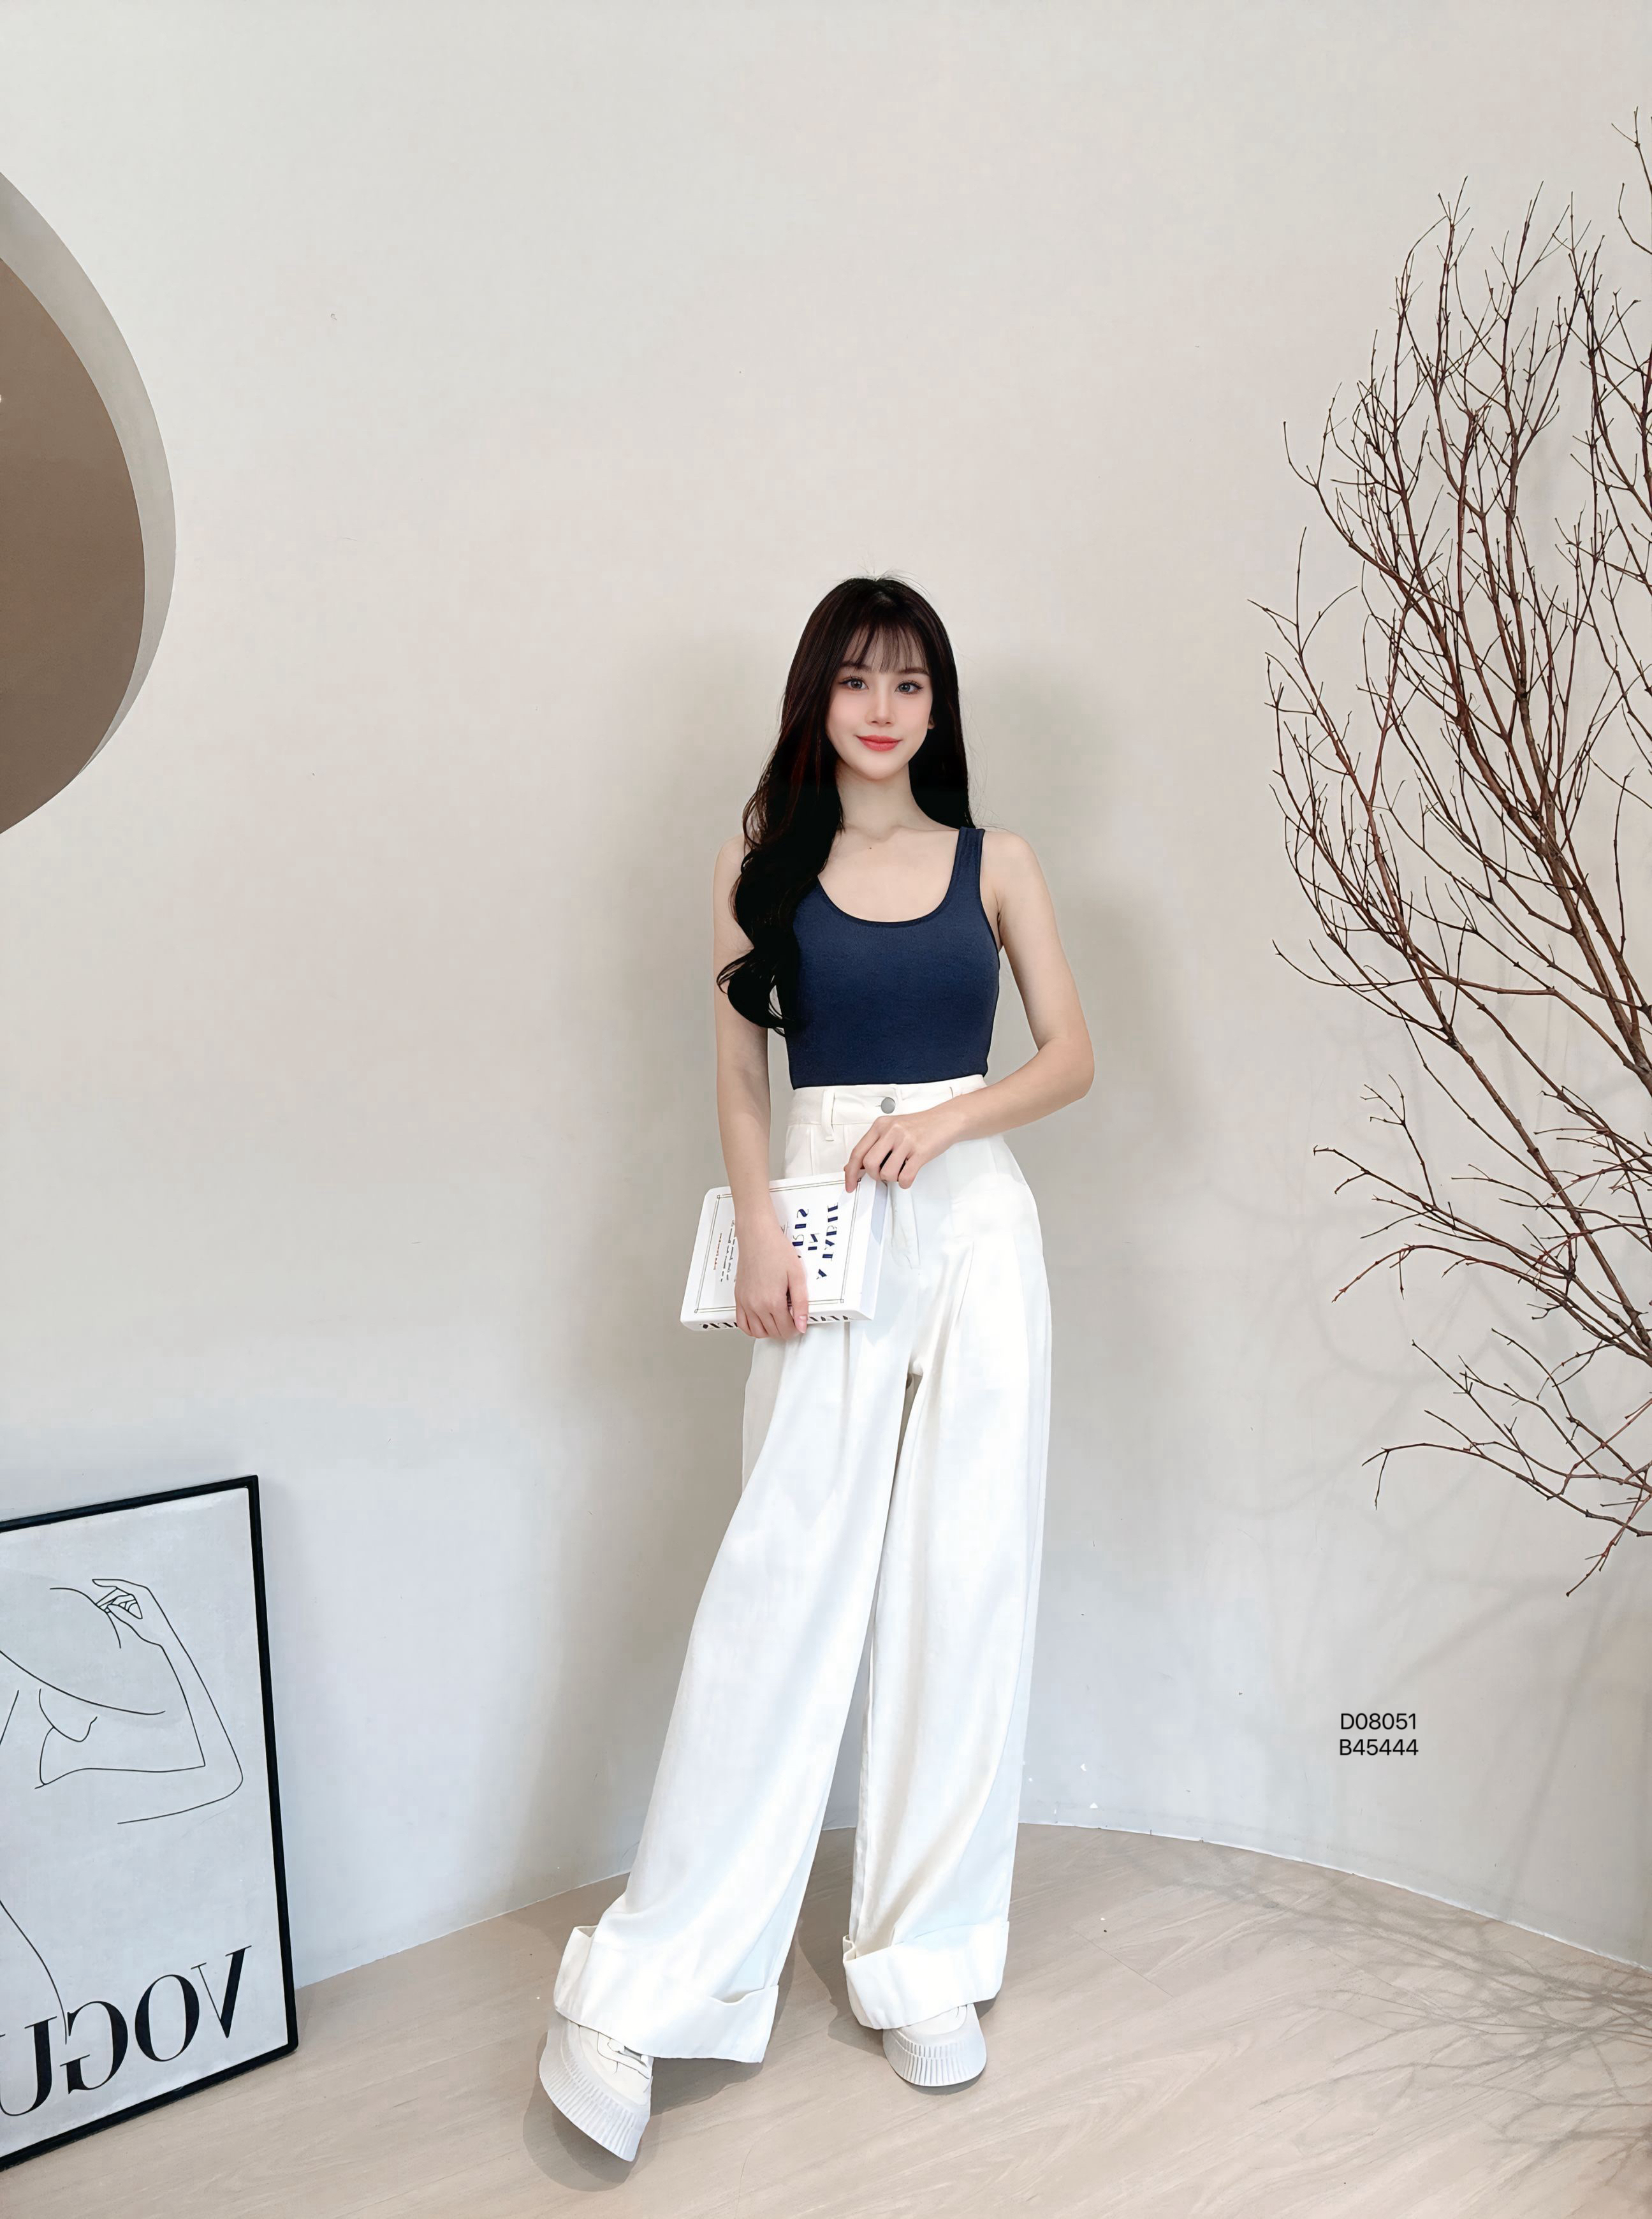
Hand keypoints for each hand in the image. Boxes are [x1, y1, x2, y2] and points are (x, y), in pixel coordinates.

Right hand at [91, 1578, 174, 1647]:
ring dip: (114, 1600)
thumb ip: (122, 1614)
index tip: (95, 1582)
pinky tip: (114, 1610)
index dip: (107, 1582)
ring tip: (103, 1607)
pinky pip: (129, 1600)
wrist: (166, 1636)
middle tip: (96, 1601)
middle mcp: (144, 1593)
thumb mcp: (135, 1624)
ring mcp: (144, 1597)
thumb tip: (110, 1606)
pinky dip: (121, 1604)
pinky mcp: (144, 1603)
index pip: (121, 1584)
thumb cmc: (152, 1631)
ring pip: (125, 1595)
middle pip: (122, 1588)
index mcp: (142, 1595)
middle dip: (109, 1593)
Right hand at [734, 1216, 808, 1338]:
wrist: (757, 1237)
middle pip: (773, 1332)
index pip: (786, 1329)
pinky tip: (761, 1322)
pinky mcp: (738, 1298)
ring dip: (770, 1331)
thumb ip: (801, 1304)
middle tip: (792, 1320)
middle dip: (785, 1330)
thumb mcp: (797, 1276)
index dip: (796, 1329)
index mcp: (773, 1301)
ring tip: (778, 1321)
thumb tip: (802, 1325)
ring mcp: (745, 1302)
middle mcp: (756, 1305)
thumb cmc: (776, 1251)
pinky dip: (752, 1328)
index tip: (799, 1323)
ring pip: (757, 1332)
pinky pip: (742, 1323)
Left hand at [844, 1103, 962, 1190]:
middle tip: (883, 1174)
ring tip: (900, 1170)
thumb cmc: (920, 1126)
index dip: (851, 1172)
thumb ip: (874, 1145)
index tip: (850, 1184)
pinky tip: (908, 1175)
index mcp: (880, 1125)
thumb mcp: (892, 1129)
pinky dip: (905, 1182)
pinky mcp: (920, 1152)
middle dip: (875, 1176)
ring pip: (887, 1173)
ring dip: (892, 1178)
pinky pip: (905, 1177)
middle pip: (869, 1164)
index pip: (857, 1152)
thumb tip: (856, 1165)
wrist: (945, 1120)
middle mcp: (891, 1131)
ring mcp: (906, 1141)